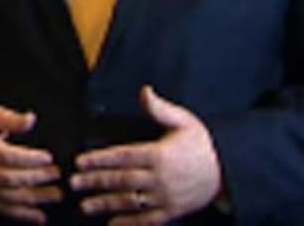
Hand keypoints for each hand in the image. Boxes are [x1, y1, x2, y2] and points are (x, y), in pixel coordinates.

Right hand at [0, 106, 62, 223]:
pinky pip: (5, 210)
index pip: (5, 156)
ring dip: (35, 198)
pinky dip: (24, 215)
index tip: (48, 157)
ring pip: (9, 197)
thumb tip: (30, 119)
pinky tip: (40, 216)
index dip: (28, 158)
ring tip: (56, 194)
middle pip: (8, 178)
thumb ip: (10, 119)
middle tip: (56, 173)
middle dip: (35, 178)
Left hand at [70, 86, 221, 224]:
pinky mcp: (173, 212)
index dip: (99, 160)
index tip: (80, 161)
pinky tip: (112, 225)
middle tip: (73, 183)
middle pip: (122, 180)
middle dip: (95, 182)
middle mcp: (161, 178)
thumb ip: (160, 109)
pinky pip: (148, 220)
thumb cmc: (203, 143)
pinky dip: (130, 224)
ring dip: (106, 204)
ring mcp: (166, 197)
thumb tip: (144, 91)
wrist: (230, 170)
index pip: (123, 156)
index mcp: (160, 154)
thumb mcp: (184, 121)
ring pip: (131, 202)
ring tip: (85, 205)